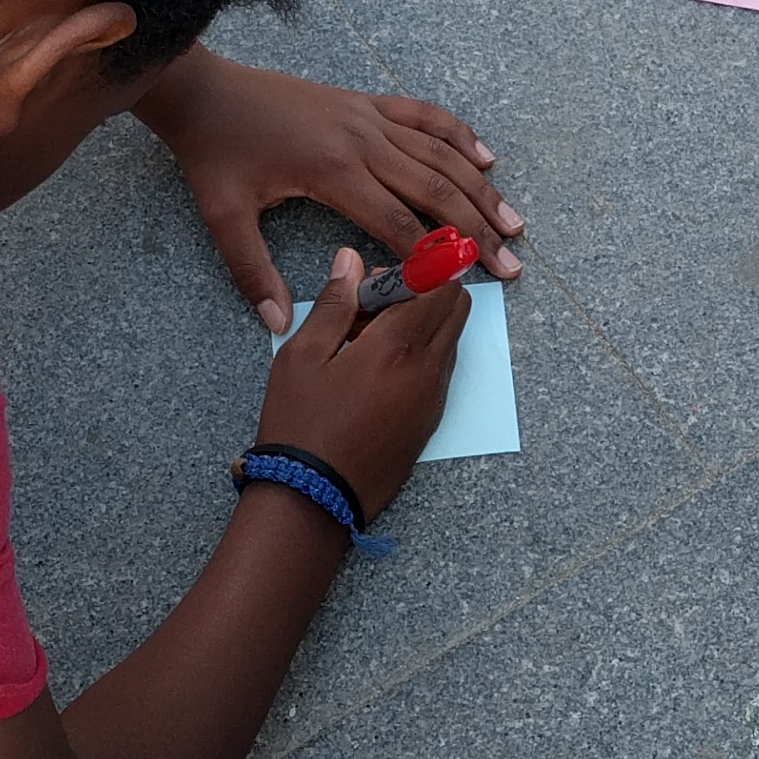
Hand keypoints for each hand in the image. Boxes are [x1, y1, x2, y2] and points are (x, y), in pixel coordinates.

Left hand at [133, 50, 525, 329]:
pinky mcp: (364, 102)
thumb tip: (278, 323)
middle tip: (508, 265)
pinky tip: (485, 157)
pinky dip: (458, 134)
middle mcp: (361, 141)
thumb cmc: (214, 154)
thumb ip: (252, 272)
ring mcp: (367, 117)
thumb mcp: (224, 217)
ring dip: (480, 189)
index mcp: (332, 172)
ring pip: (439, 154)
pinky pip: (423, 115)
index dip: (434, 258)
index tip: (464, 286)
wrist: (203, 92)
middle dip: (475, 231)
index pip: (399, 224)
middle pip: (434, 191)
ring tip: (512, 222)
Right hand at [257, 249, 468, 520]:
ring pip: (449, 340)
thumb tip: (351, 261)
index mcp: (399, 347)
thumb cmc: (301, 425)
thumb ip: (334, 303)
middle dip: (425, 293)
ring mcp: (434, 399)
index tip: (383, 273)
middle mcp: (429, 370)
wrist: (313, 497)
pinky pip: (439, 372)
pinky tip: (373, 372)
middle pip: (457, 309)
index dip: (417, 269)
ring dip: (420, 326)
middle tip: (374, 305)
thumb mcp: (302, 356)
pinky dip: (419, 357)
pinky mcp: (430, 421)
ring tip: (365, 341)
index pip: (441, 285)